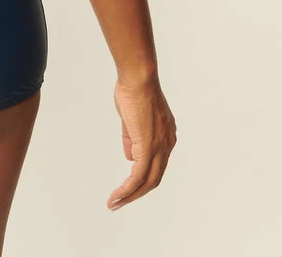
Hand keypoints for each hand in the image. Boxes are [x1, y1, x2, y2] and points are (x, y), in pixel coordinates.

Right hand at [107, 74, 176, 210]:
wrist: (138, 78)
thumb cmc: (133, 90)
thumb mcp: (132, 118)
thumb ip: (132, 138)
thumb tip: (130, 156)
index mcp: (166, 136)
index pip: (156, 164)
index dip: (142, 177)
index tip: (128, 186)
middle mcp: (167, 144)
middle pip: (154, 178)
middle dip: (137, 194)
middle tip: (120, 203)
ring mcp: (160, 147)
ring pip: (147, 182)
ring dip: (130, 196)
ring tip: (115, 203)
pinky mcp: (148, 147)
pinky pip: (138, 176)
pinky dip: (127, 189)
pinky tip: (117, 196)